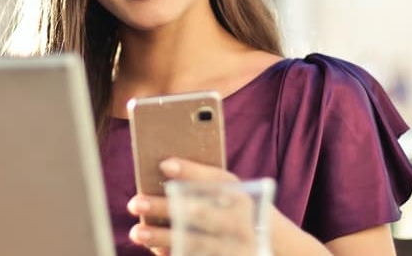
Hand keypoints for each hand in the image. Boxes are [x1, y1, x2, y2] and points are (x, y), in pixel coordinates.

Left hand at [127, 158, 260, 255]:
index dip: (190, 171)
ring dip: (162, 237)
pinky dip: (175, 254)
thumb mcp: (234, 194)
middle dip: (166, 207)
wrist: (275, 249)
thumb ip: (205, 182)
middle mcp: (240, 223)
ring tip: (136, 231)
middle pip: (199, 213)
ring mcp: (233, 248)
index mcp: (242, 198)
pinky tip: (156, 250)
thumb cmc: (241, 213)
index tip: (164, 164)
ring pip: (193, 241)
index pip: (216, 180)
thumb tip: (164, 168)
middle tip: (135, 201)